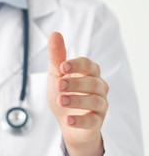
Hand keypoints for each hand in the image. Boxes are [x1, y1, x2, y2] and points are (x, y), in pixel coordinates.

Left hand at [47, 32, 107, 155]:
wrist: (67, 121)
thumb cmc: (64, 93)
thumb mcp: (57, 74)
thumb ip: (57, 57)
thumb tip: (55, 33)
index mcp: (89, 73)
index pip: (88, 65)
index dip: (77, 65)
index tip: (62, 66)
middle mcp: (98, 87)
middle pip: (92, 82)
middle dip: (75, 83)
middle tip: (59, 85)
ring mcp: (100, 105)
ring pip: (94, 100)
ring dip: (77, 100)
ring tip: (61, 100)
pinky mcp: (97, 121)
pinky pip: (92, 121)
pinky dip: (80, 120)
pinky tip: (67, 120)